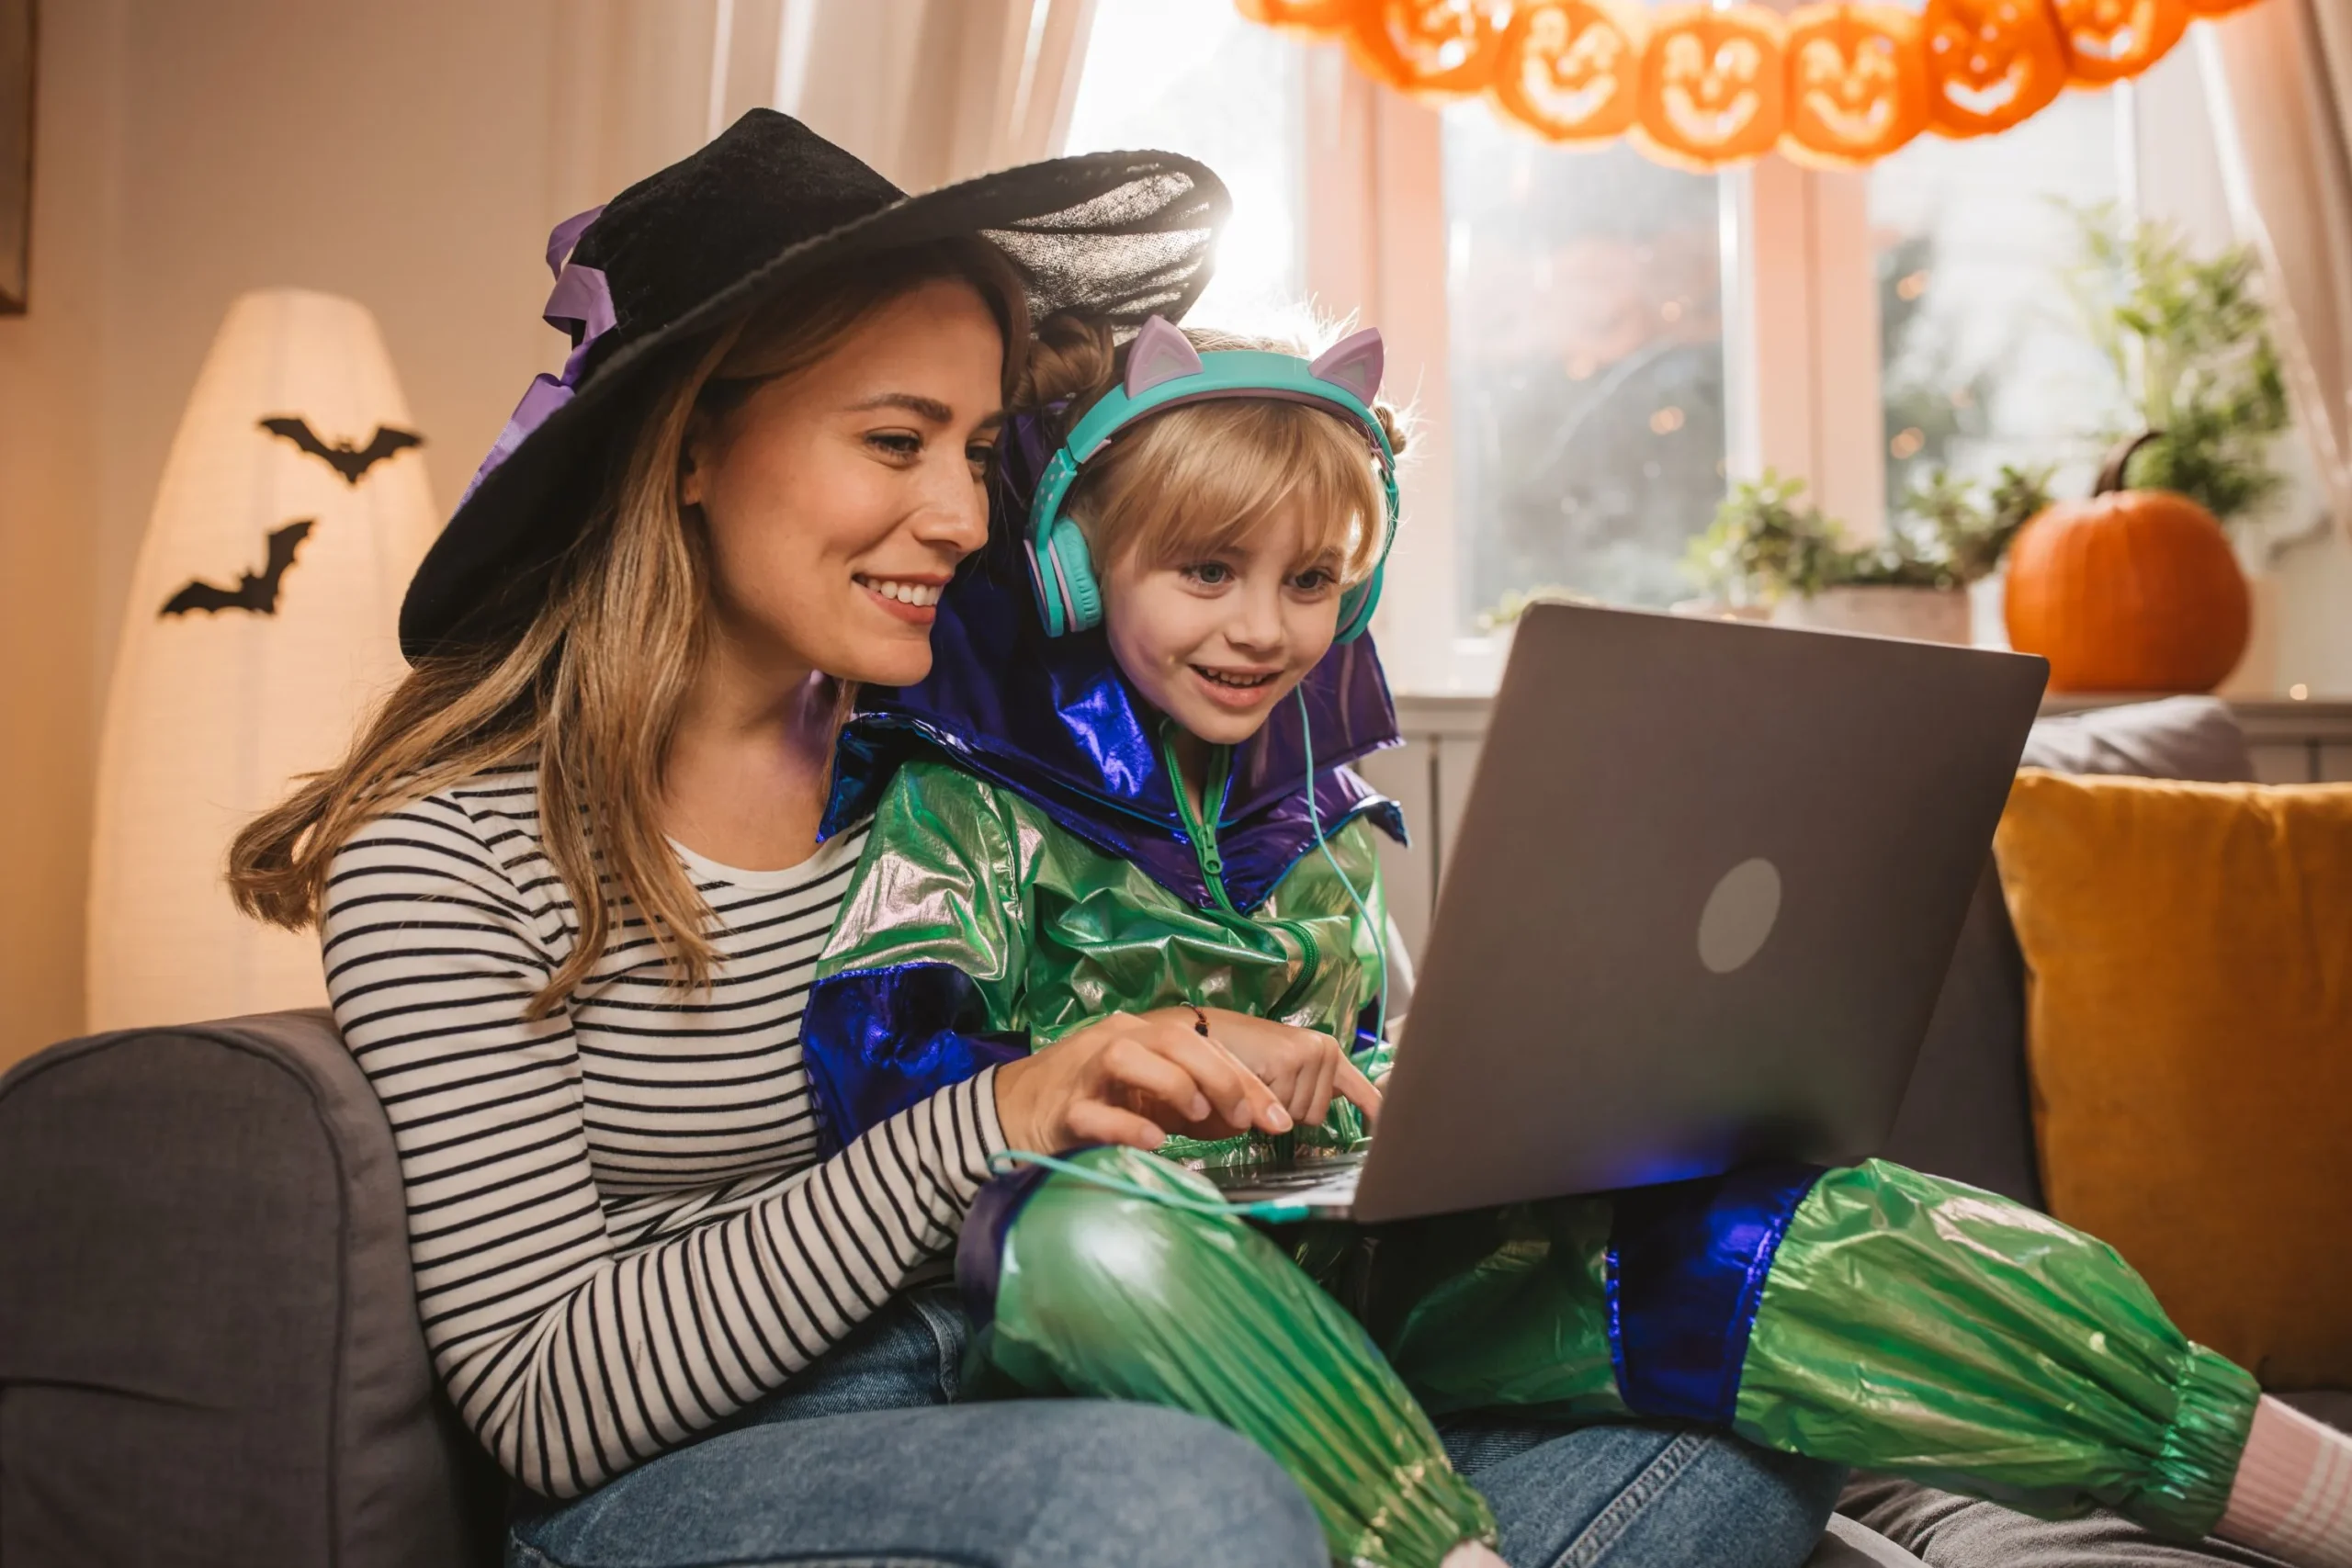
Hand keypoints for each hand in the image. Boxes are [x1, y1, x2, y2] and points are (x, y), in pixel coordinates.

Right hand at [993, 1011, 1294, 1152]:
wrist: (1010, 1113)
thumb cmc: (1091, 1100)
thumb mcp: (1148, 1093)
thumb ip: (1192, 1098)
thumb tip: (1249, 1117)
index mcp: (1143, 1036)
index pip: (1205, 1045)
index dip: (1247, 1081)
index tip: (1279, 1120)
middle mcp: (1116, 1042)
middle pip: (1173, 1039)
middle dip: (1220, 1076)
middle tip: (1245, 1119)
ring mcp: (1085, 1073)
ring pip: (1128, 1057)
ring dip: (1172, 1082)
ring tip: (1200, 1116)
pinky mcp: (1062, 1110)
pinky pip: (1093, 1112)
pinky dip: (1125, 1124)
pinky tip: (1153, 1141)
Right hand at [1182, 1008, 1381, 1129]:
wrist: (1199, 1035)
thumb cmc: (1238, 1054)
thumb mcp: (1285, 1071)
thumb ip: (1314, 1088)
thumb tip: (1341, 1105)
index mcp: (1327, 1050)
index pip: (1359, 1088)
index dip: (1374, 1108)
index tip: (1387, 1122)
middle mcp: (1323, 1050)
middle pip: (1318, 1115)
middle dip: (1291, 1112)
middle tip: (1267, 1085)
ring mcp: (1306, 1055)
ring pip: (1299, 1117)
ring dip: (1275, 1110)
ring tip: (1256, 1082)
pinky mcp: (1287, 1062)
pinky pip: (1282, 1111)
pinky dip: (1262, 1107)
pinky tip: (1250, 1080)